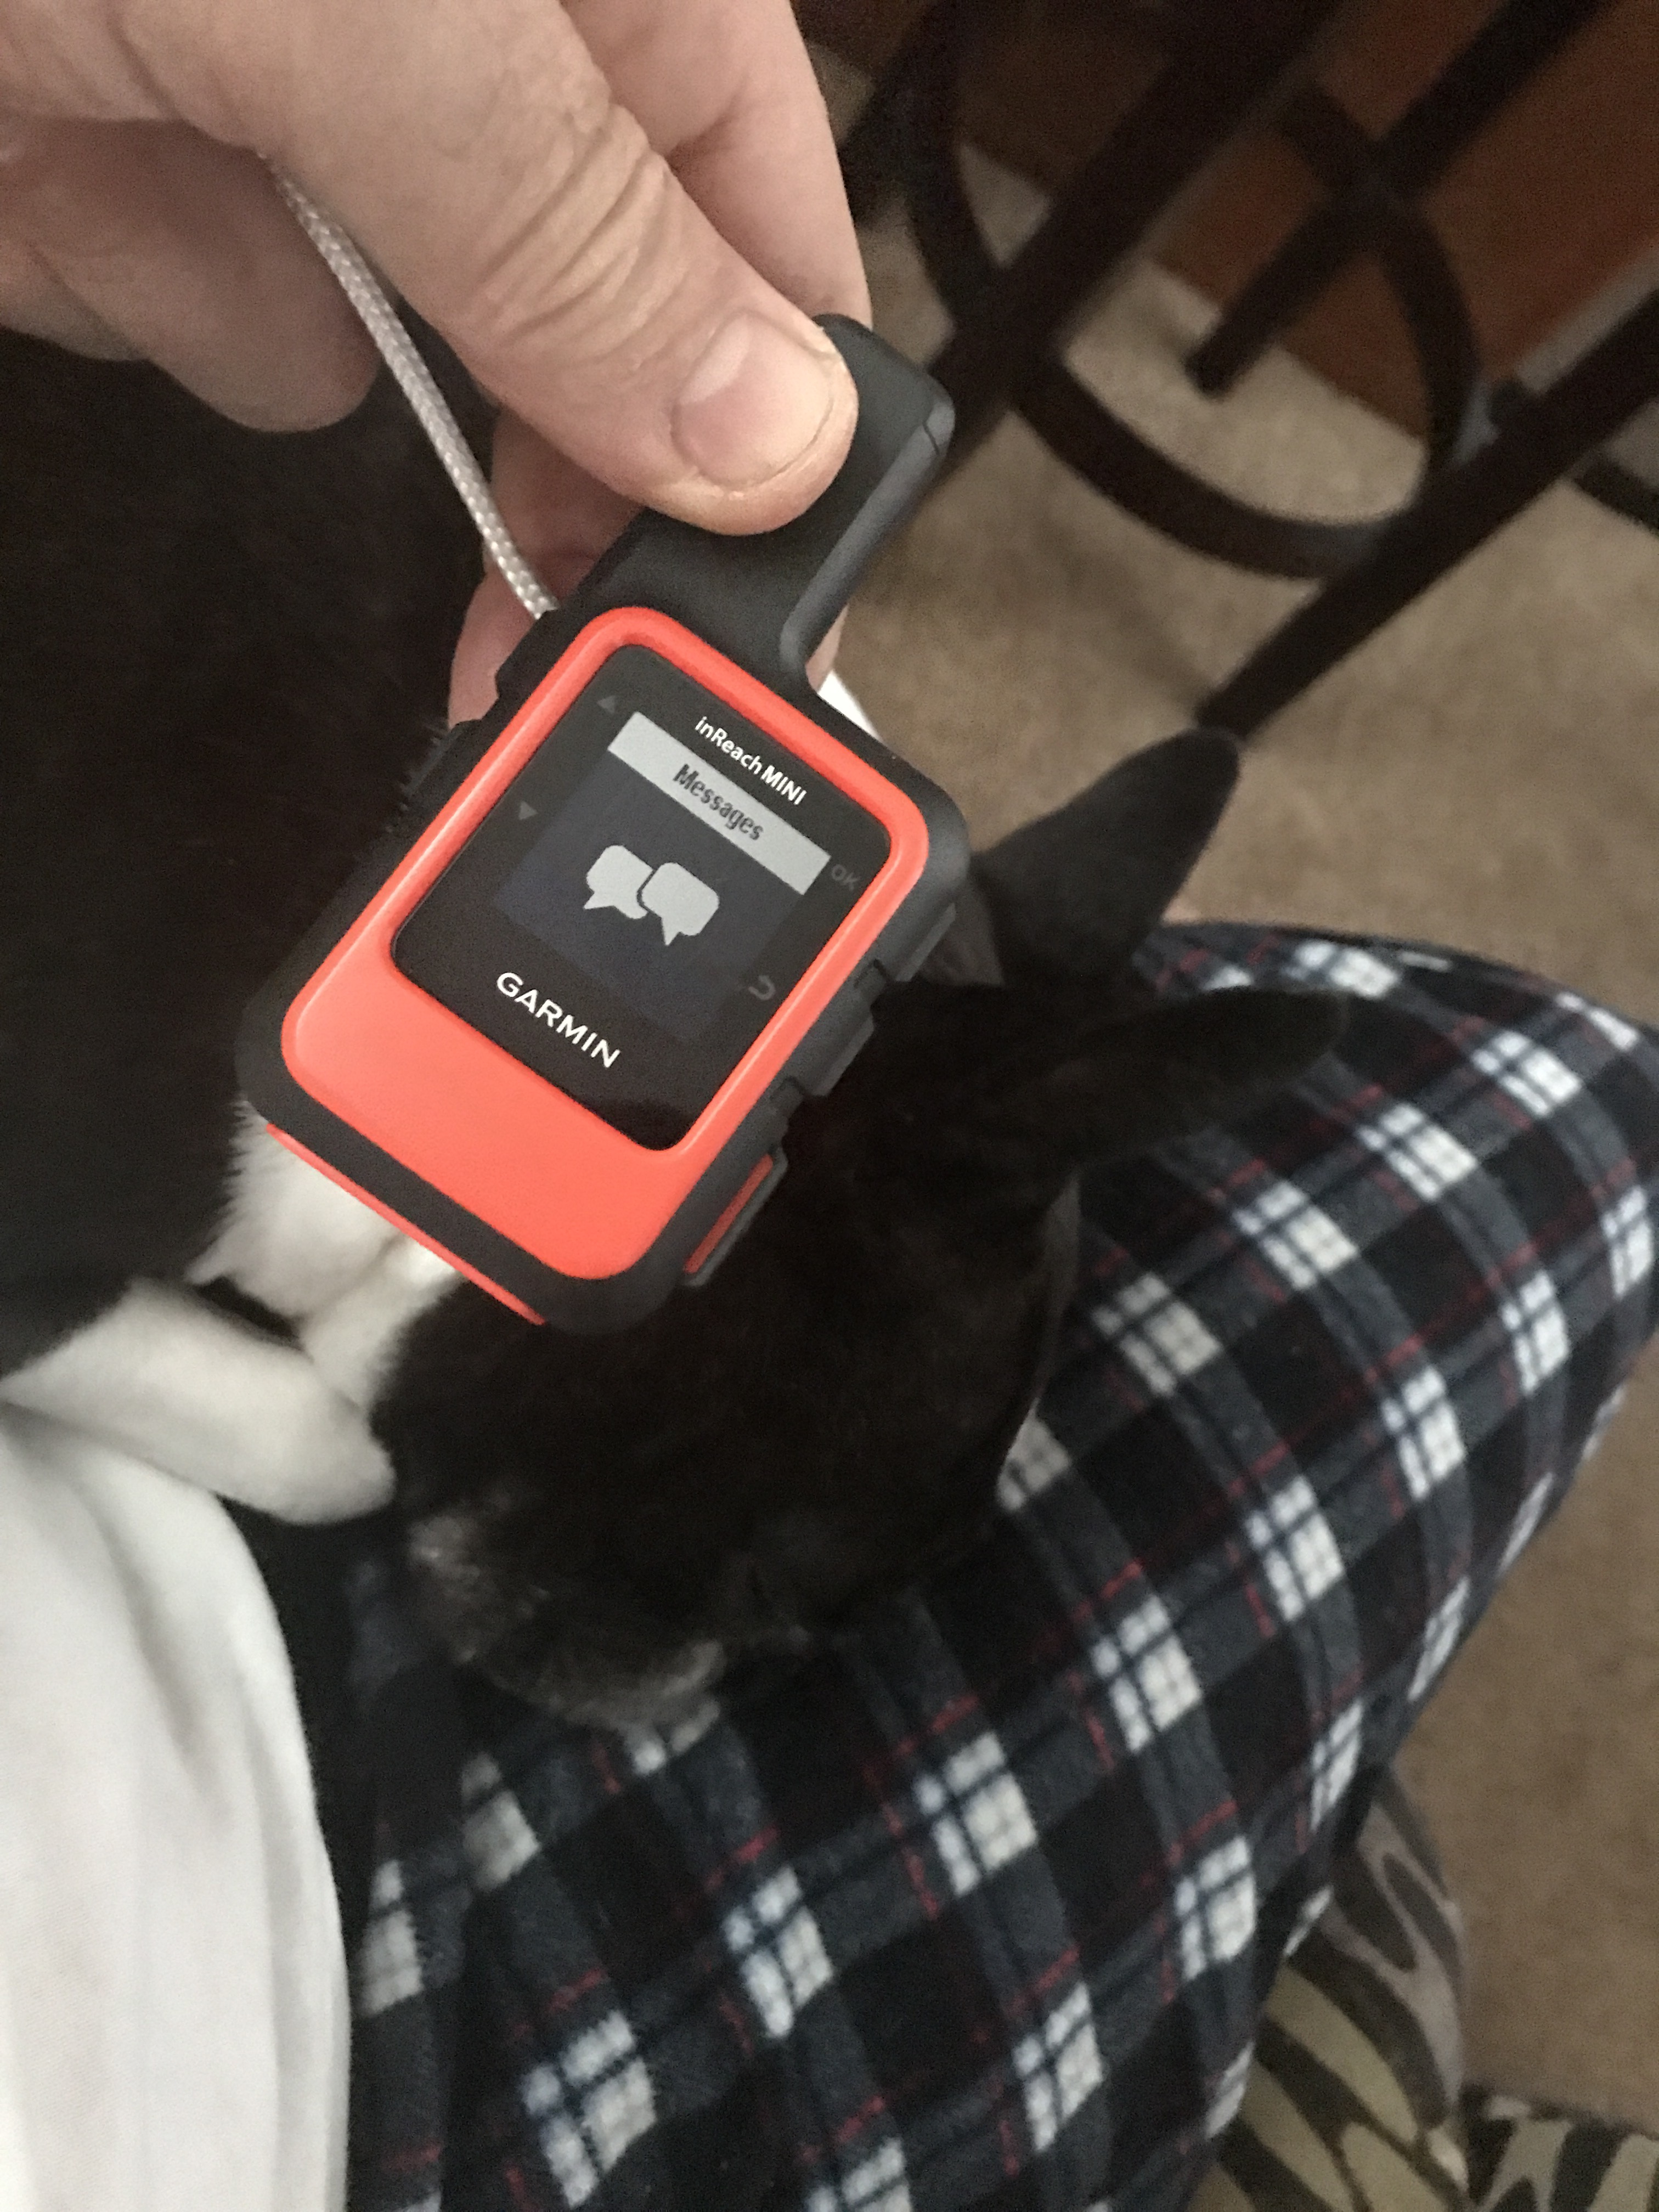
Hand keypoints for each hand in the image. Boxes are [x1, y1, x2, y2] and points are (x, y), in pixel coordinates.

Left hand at [0, 0, 867, 711]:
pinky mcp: (113, 178)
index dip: (772, 422)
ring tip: (141, 150)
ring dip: (270, 316)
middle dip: (526, 446)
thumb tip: (767, 430)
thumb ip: (570, 215)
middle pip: (579, 330)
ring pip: (368, 349)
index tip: (730, 608)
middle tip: (519, 618)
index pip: (759, 223)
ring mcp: (271, 109)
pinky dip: (125, 282)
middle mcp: (443, 47)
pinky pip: (193, 323)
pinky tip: (45, 161)